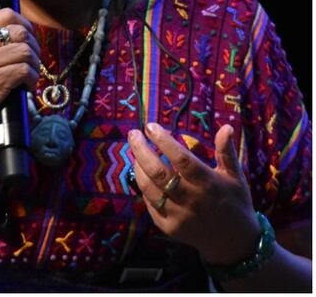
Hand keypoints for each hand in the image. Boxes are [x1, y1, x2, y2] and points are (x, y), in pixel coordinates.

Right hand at [0, 8, 39, 139]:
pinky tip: (27, 87)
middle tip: (33, 61)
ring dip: (35, 65)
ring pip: (26, 51)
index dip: (24, 22)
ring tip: (30, 76)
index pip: (5, 14)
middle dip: (34, 47)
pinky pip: (25, 71)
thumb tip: (18, 38)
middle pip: (20, 33)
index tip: (29, 36)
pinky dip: (32, 79)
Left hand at [128, 123, 260, 265]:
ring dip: (138, 167)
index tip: (150, 126)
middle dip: (141, 150)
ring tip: (135, 151)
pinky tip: (142, 173)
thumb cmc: (234, 202)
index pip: (181, 159)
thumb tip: (226, 126)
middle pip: (159, 172)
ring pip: (149, 188)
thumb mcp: (235, 176)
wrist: (234, 242)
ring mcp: (178, 216)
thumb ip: (226, 152)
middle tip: (133, 133)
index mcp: (209, 184)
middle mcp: (191, 200)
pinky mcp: (168, 227)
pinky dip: (143, 186)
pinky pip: (149, 203)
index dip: (164, 141)